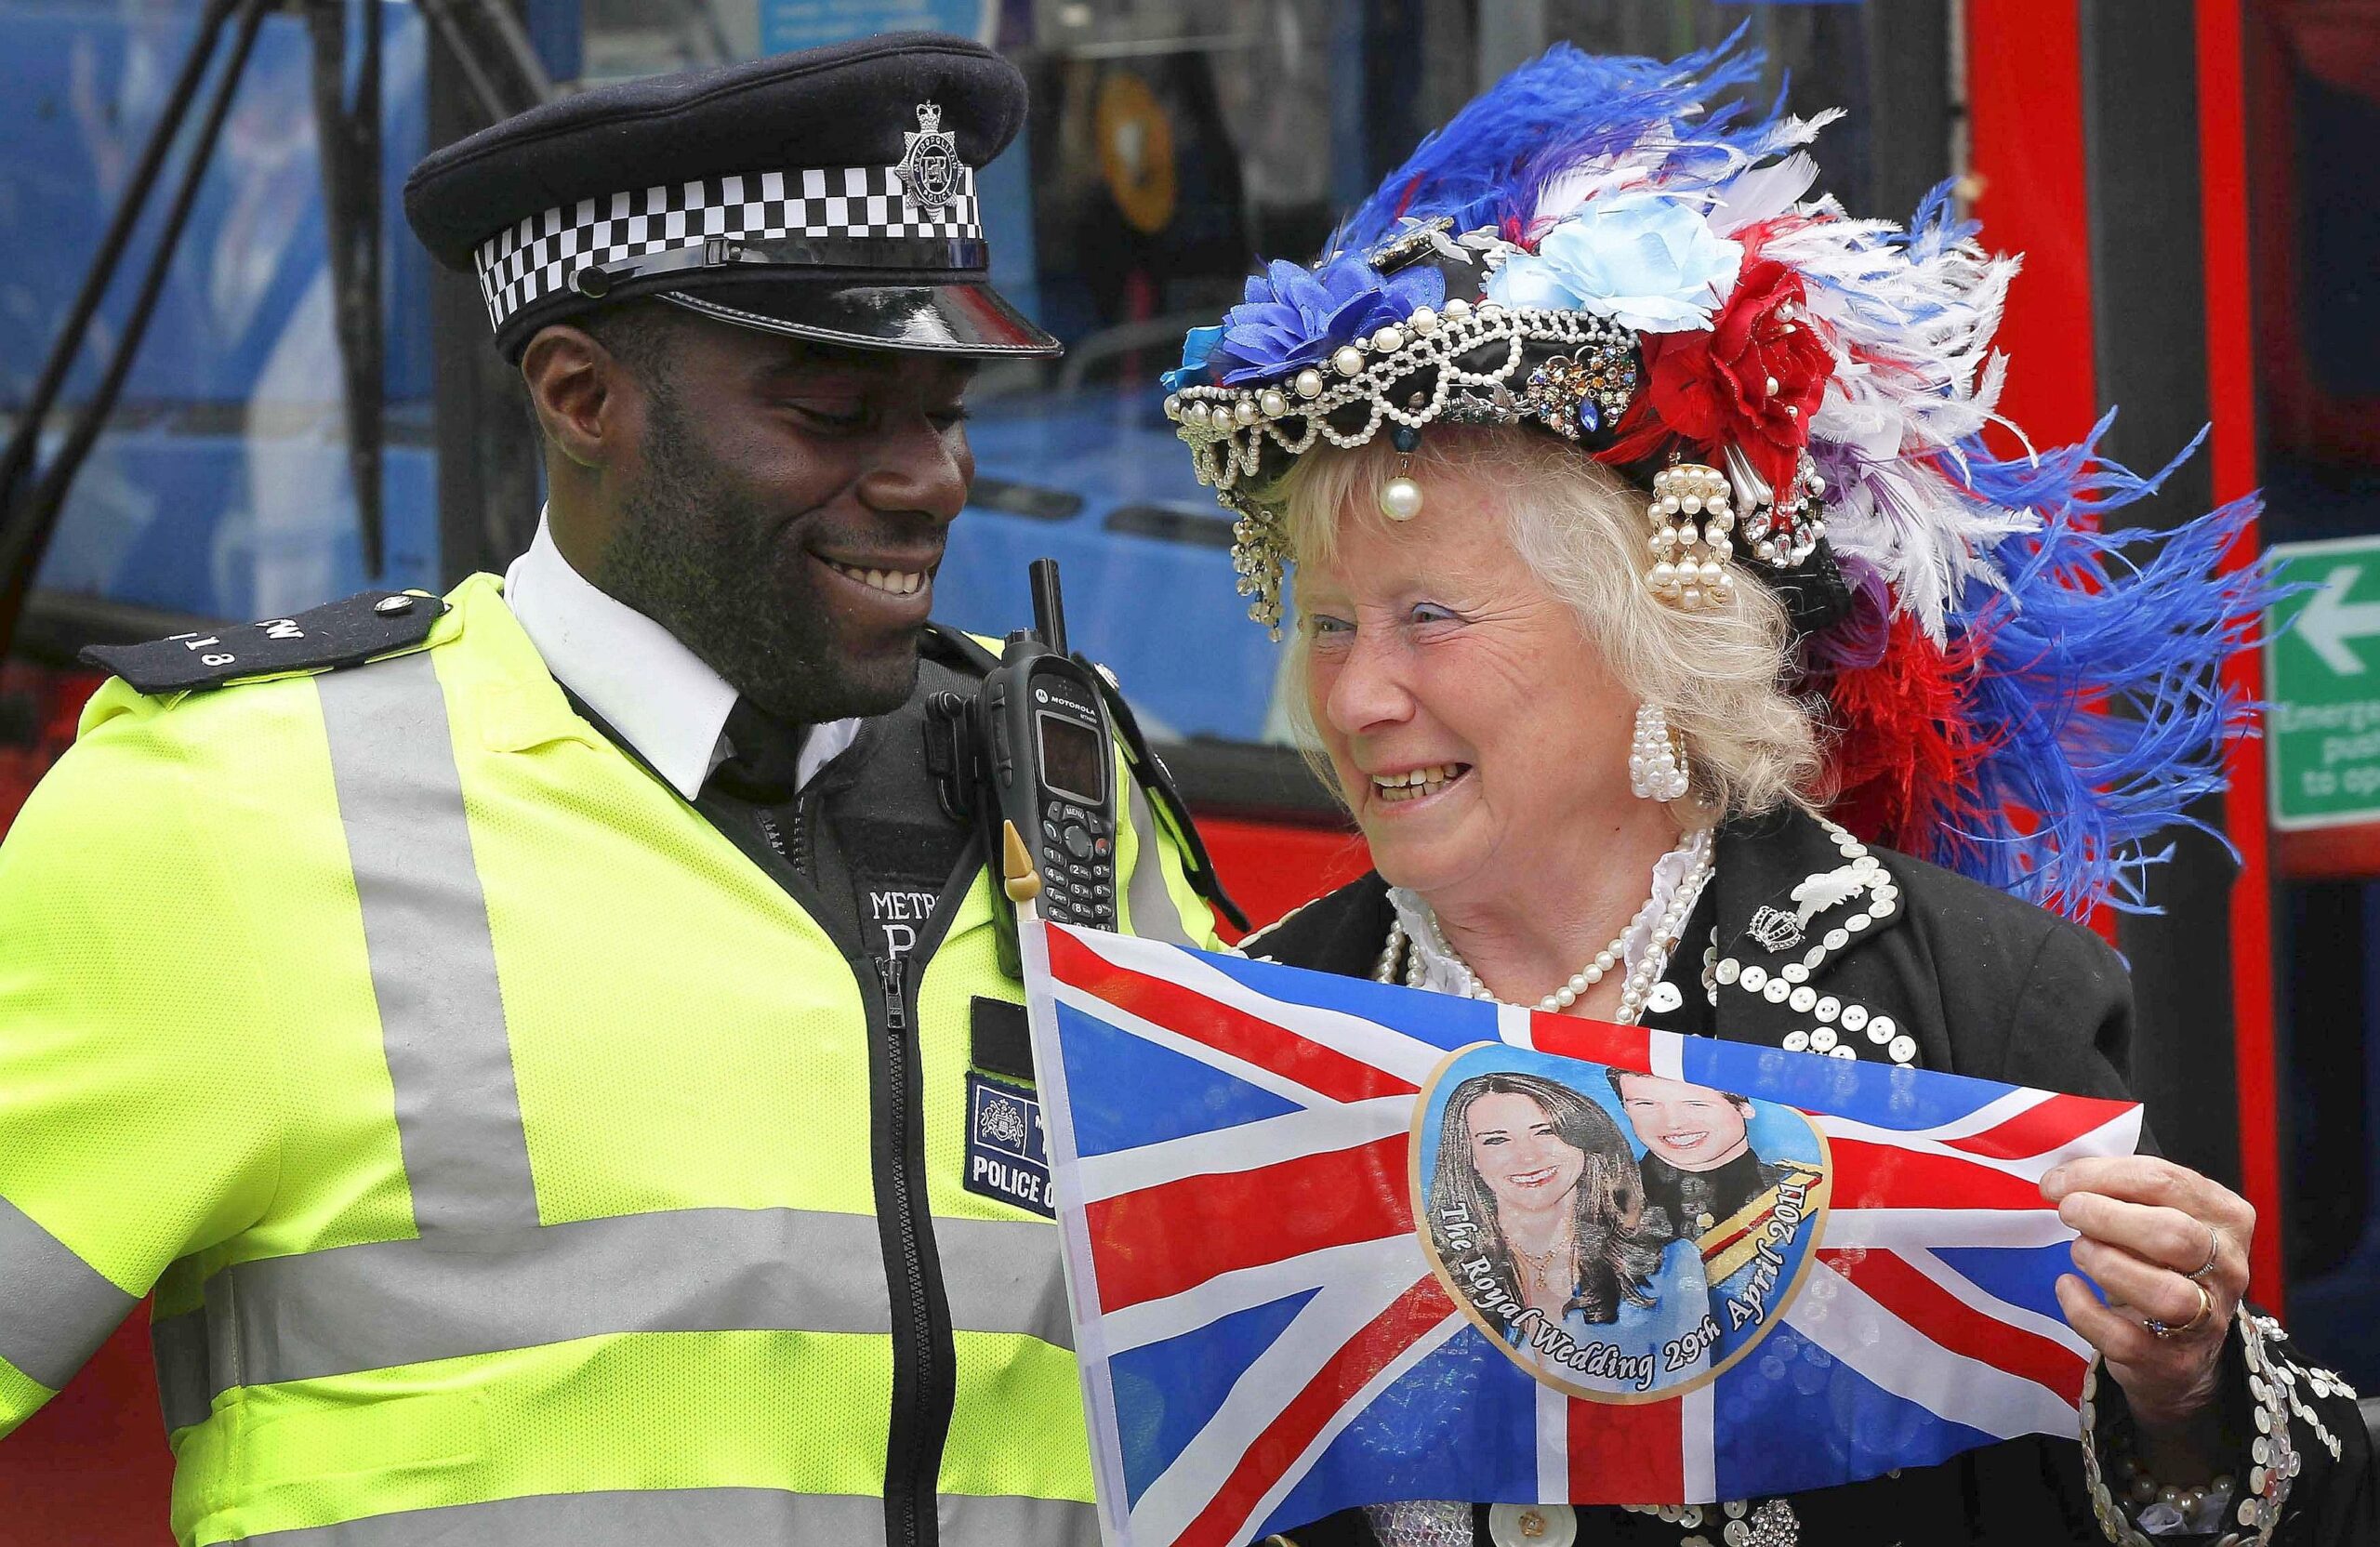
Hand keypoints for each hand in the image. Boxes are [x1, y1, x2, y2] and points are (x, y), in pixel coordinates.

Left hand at [2041, 1155, 2253, 1434]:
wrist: (2180, 1348)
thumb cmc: (2159, 1264)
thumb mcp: (2155, 1218)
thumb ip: (2123, 1192)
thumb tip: (2060, 1178)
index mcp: (2226, 1218)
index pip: (2167, 1181)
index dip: (2102, 1175)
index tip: (2057, 1182)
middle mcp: (2227, 1268)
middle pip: (2173, 1234)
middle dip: (2108, 1216)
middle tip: (2067, 1211)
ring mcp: (2207, 1319)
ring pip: (2164, 1292)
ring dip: (2106, 1264)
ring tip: (2078, 1250)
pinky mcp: (2174, 1360)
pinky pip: (2125, 1338)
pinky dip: (2085, 1311)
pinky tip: (2067, 1287)